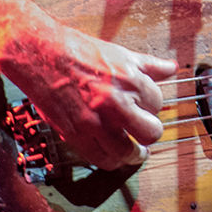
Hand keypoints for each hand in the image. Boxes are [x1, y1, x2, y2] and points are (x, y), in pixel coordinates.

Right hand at [4, 26, 178, 169]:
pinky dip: (111, 161)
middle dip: (149, 133)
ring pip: (128, 152)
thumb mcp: (120, 53)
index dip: (152, 107)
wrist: (41, 54)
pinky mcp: (77, 134)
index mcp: (130, 80)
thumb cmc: (78, 50)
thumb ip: (148, 65)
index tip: (146, 109)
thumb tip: (170, 68)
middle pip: (150, 132)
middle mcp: (117, 102)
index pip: (158, 103)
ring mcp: (96, 121)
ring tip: (134, 152)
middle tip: (144, 133)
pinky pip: (102, 159)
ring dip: (134, 154)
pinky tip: (112, 155)